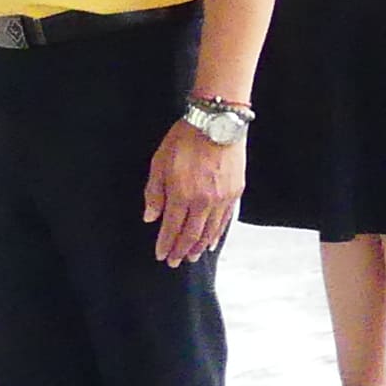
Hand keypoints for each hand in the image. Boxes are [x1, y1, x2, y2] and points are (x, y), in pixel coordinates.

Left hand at [143, 120, 243, 265]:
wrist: (218, 123)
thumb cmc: (185, 139)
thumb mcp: (159, 162)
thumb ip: (154, 192)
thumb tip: (150, 217)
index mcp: (181, 194)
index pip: (171, 228)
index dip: (165, 244)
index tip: (160, 255)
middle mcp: (203, 202)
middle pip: (191, 234)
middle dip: (181, 251)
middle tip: (174, 262)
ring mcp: (222, 199)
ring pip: (210, 231)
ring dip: (199, 247)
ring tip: (192, 257)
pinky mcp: (235, 193)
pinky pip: (224, 220)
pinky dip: (217, 234)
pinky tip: (212, 242)